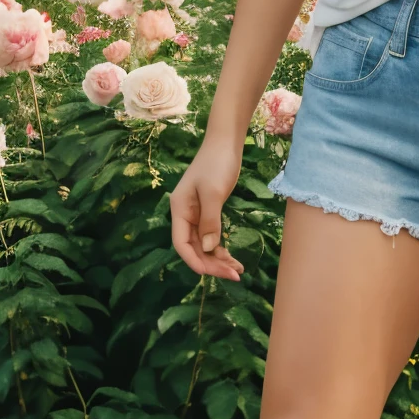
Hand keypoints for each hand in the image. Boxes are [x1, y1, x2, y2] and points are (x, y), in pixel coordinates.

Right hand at [170, 138, 245, 279]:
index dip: (193, 260)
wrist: (226, 144)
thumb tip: (208, 248)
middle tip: (234, 275)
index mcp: (180, 210)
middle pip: (194, 248)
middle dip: (212, 264)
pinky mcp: (209, 213)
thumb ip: (210, 221)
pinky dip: (222, 249)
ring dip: (218, 259)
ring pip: (204, 245)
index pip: (180, 243)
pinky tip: (233, 258)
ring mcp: (197, 215)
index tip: (209, 273)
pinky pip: (212, 237)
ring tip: (238, 271)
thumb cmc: (216, 164)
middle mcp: (185, 215)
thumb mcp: (213, 192)